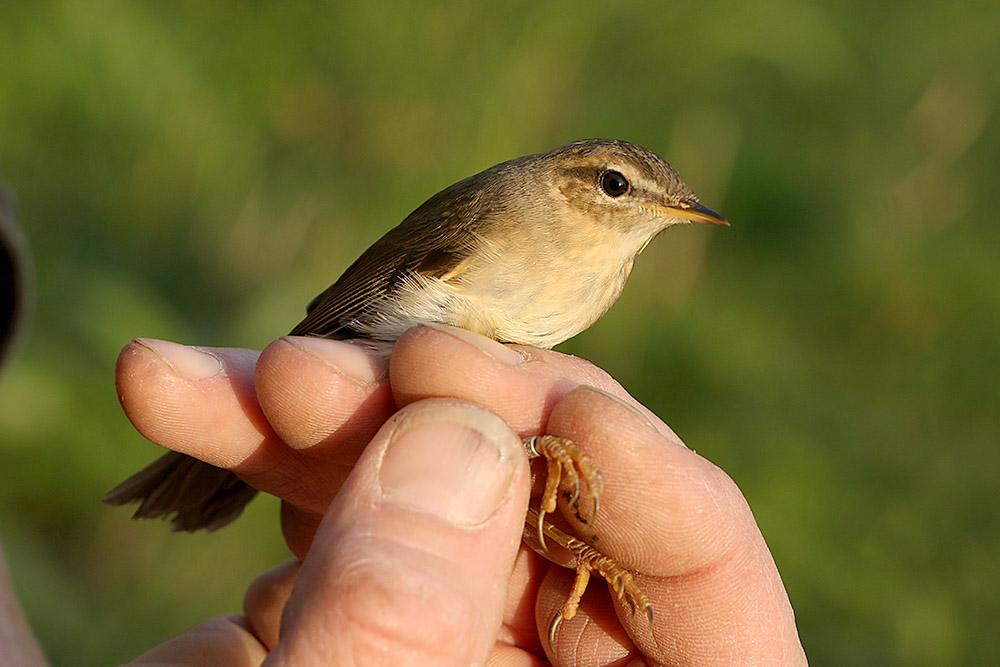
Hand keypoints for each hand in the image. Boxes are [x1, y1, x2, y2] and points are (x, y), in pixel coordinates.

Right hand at [115, 324, 806, 663]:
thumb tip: (457, 438)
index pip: (709, 596)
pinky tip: (208, 460)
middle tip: (295, 367)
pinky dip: (286, 491)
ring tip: (180, 384)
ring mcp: (468, 654)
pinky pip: (361, 532)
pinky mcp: (382, 630)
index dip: (648, 478)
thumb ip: (399, 639)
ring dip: (318, 429)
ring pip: (434, 496)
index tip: (539, 396)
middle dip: (420, 417)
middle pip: (541, 512)